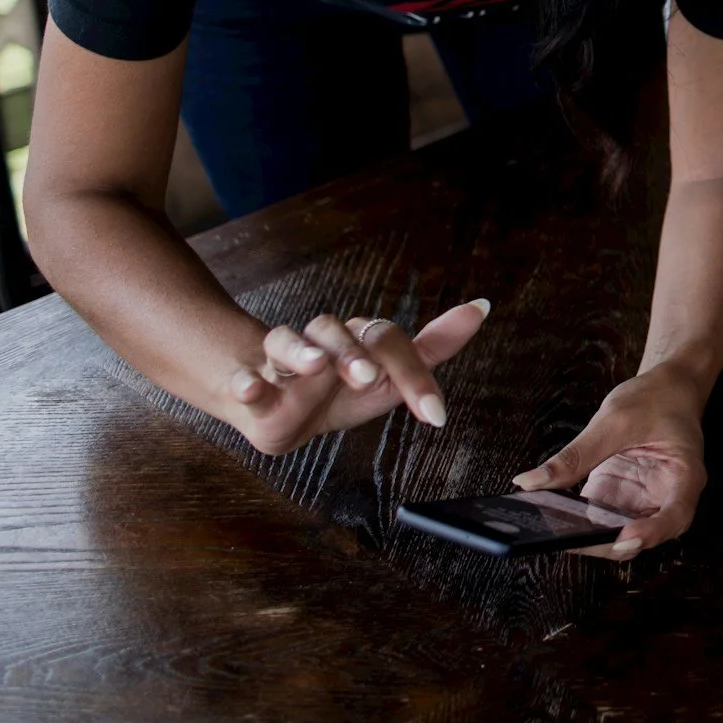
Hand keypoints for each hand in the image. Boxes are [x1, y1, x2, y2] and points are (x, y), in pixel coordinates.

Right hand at [220, 298, 490, 455]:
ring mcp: (283, 361)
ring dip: (302, 352)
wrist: (280, 412)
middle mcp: (322, 341)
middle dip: (354, 355)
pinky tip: (250, 389)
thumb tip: (480, 306)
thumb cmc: (342, 392)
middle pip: (338, 332)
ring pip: (287, 340)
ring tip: (315, 366)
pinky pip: (243, 379)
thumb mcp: (392, 377)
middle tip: (368, 378)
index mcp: (359, 338)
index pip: (390, 343)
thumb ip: (433, 347)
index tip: (435, 415)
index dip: (415, 376)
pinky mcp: (251, 385)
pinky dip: (245, 382)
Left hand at [512, 365, 709, 560]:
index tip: (621, 538)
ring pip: (618, 536)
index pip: (675, 517)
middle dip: (606, 544)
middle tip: (568, 540)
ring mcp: (642, 502)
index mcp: (684, 477)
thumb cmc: (656, 400)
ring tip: (554, 532)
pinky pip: (601, 521)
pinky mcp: (621, 500)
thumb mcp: (615, 420)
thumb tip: (530, 483)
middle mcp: (666, 499)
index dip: (650, 533)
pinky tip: (555, 521)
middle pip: (642, 537)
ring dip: (588, 538)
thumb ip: (575, 456)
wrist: (666, 389)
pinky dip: (579, 525)